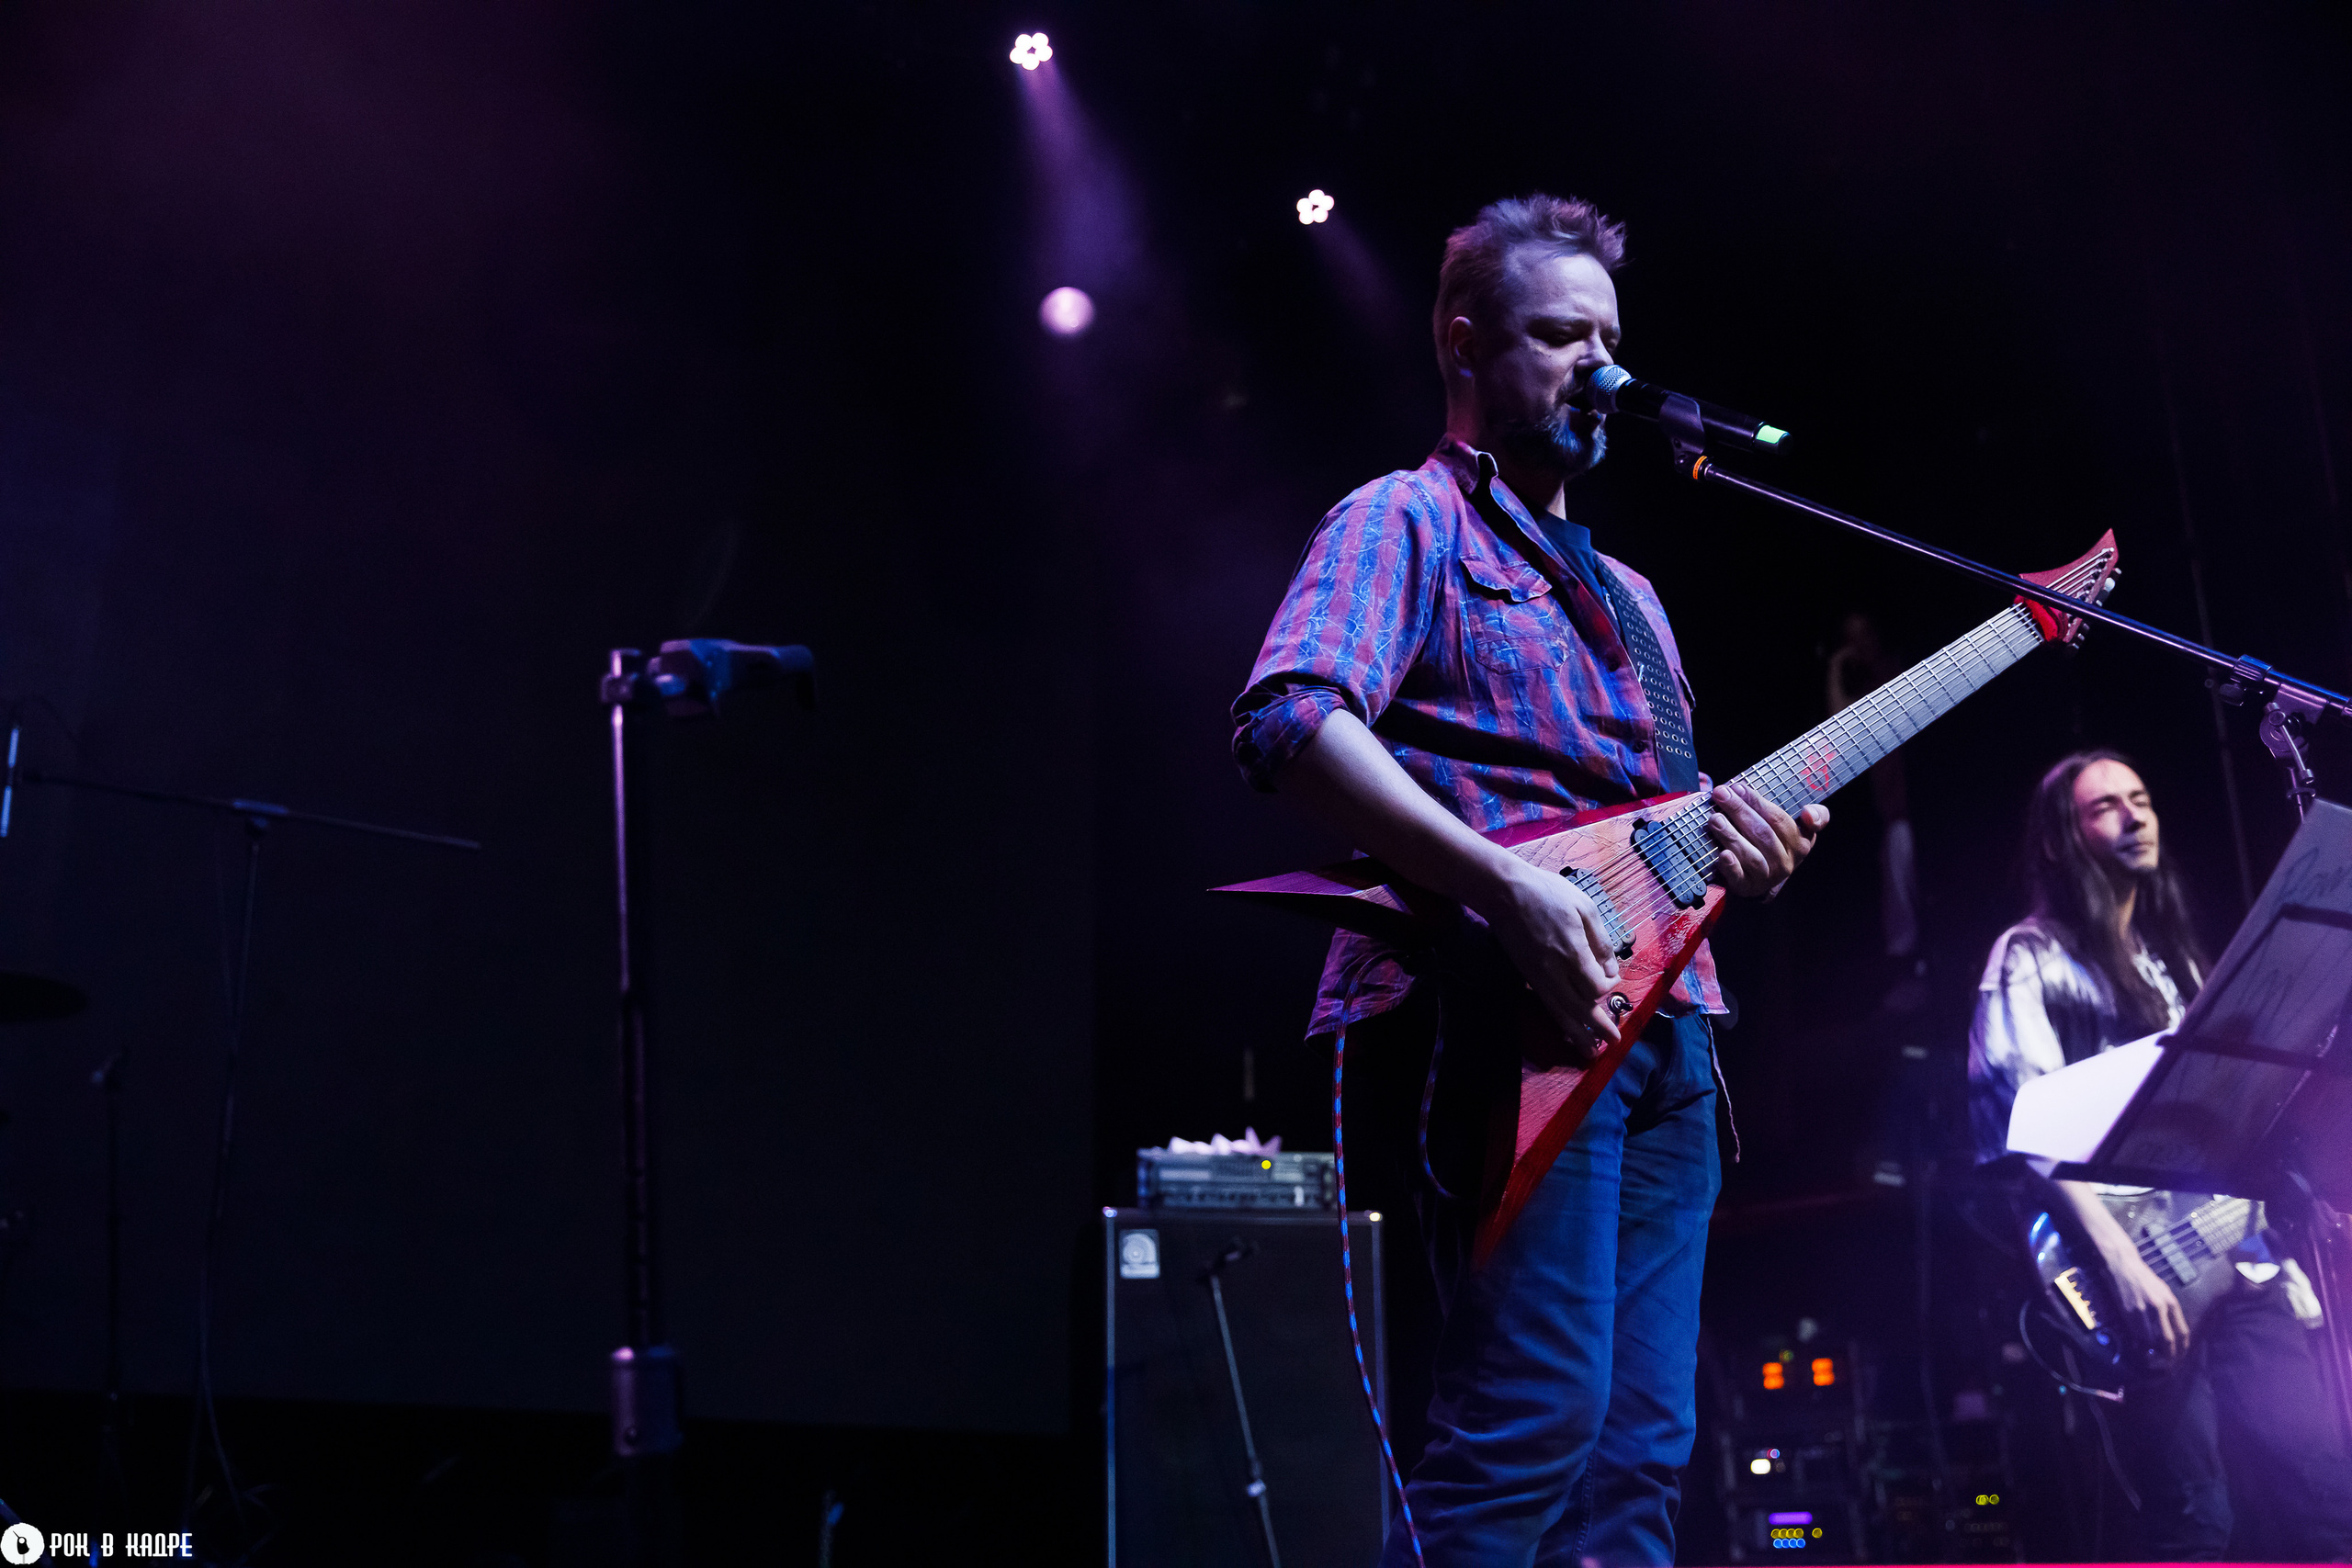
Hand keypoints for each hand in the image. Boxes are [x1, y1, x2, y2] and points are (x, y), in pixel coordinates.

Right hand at [1481, 862, 1624, 1061]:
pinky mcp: (1527, 976)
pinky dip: (1559, 1022)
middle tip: (1614, 1043)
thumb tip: (1612, 968)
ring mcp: (1538, 976)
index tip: (1614, 978)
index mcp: (1572, 952)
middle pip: (1581, 1009)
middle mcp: (1555, 971)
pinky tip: (1566, 1031)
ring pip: (1561, 1013)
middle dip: (1599, 1027)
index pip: (1597, 987)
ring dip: (1578, 1035)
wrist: (1503, 891)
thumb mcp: (1584, 907)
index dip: (1610, 987)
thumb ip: (1601, 941)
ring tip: (1590, 1053)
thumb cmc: (1547, 892)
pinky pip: (1546, 1005)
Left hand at [1707, 781, 1828, 897]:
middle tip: (1721, 794)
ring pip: (1751, 855)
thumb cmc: (1773, 844)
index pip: (1780, 820)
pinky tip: (1722, 854)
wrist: (1758, 881)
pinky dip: (1731, 866)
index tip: (1740, 787)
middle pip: (1763, 833)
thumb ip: (1812, 816)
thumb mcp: (1794, 829)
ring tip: (1715, 819)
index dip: (1759, 803)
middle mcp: (1786, 861)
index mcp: (1800, 843)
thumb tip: (1809, 812)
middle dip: (1739, 810)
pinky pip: (1739, 877)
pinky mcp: (1747, 887)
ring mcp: (1766, 876)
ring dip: (1731, 835)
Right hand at [2104, 1249, 2190, 1360]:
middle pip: (2168, 1340)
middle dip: (2169, 1357)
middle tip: (2167, 1366)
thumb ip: (2168, 1311)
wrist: (2122, 1264)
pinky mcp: (2128, 1311)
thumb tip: (2170, 1332)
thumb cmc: (2143, 1277)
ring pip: (2151, 1340)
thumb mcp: (2162, 1292)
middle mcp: (2159, 1307)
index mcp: (2171, 1303)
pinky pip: (2135, 1333)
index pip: (2182, 1333)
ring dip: (2151, 1352)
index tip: (2179, 1358)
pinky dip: (2138, 1344)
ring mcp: (2143, 1310)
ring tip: (2151, 1359)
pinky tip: (2138, 1347)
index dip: (2182, 1350)